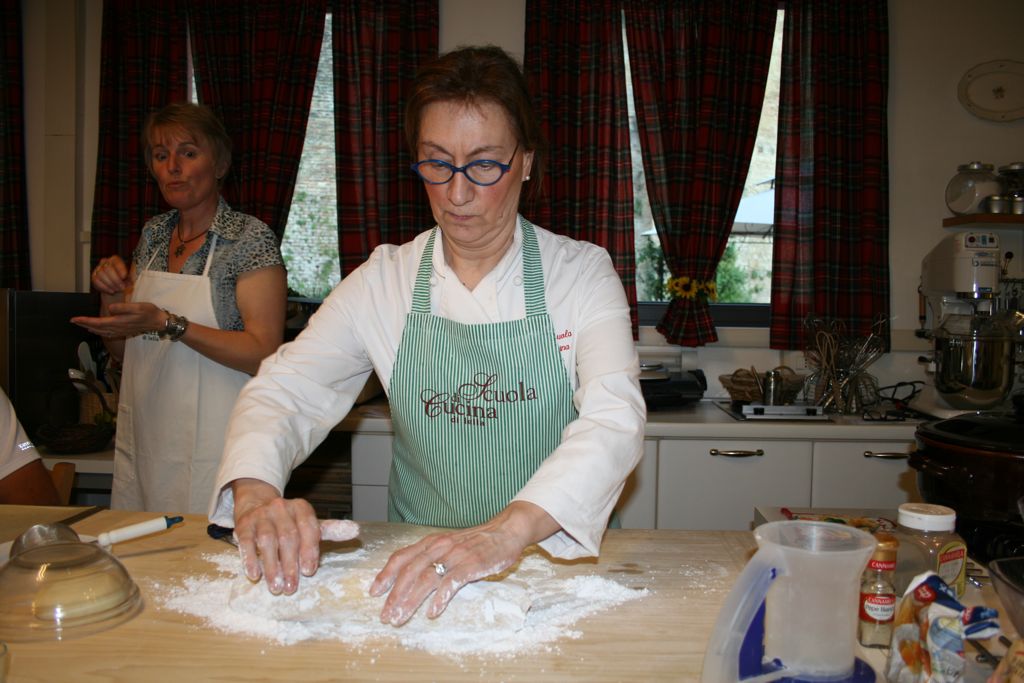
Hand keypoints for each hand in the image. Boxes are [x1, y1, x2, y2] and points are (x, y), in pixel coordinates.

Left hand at [71, 301, 165, 338]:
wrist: (158, 321)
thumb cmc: (149, 312)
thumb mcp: (137, 306)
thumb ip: (123, 307)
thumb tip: (110, 309)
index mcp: (119, 322)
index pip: (98, 322)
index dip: (85, 321)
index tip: (74, 319)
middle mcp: (118, 328)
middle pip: (97, 328)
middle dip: (84, 324)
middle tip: (73, 321)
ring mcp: (120, 330)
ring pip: (101, 331)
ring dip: (90, 328)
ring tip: (81, 324)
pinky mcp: (123, 331)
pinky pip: (107, 333)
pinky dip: (99, 331)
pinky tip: (96, 329)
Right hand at [90, 255, 130, 294]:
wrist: (118, 289)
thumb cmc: (126, 282)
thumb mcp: (131, 278)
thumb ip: (133, 275)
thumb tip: (135, 274)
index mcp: (115, 259)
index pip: (116, 261)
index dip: (120, 269)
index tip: (124, 277)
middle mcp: (105, 262)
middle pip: (107, 268)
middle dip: (115, 279)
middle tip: (122, 287)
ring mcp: (98, 269)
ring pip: (101, 275)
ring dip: (111, 284)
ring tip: (117, 289)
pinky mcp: (94, 277)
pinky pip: (96, 281)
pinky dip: (105, 287)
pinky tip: (111, 291)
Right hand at [231, 479, 320, 594]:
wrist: (257, 503)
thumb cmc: (288, 521)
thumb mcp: (309, 523)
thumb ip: (331, 530)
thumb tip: (356, 531)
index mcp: (301, 508)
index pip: (309, 528)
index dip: (309, 550)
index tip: (309, 571)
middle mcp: (281, 508)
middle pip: (288, 537)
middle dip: (290, 564)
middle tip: (292, 587)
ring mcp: (261, 515)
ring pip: (267, 541)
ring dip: (272, 566)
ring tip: (276, 587)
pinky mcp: (244, 524)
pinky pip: (246, 542)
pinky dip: (250, 559)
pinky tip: (255, 575)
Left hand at [369, 501, 558, 625]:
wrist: (507, 530)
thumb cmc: (477, 540)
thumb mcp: (449, 543)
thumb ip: (431, 556)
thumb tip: (410, 577)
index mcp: (432, 542)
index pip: (402, 557)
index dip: (385, 574)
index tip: (374, 592)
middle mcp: (440, 547)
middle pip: (410, 571)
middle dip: (394, 595)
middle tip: (385, 615)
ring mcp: (456, 555)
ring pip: (427, 579)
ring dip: (411, 601)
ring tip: (401, 617)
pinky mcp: (472, 564)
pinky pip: (452, 582)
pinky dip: (440, 598)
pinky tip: (432, 612)